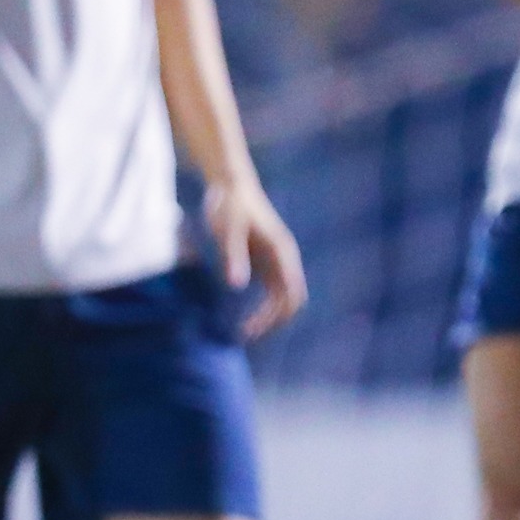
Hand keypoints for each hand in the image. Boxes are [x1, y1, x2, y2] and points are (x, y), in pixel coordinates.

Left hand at [205, 172, 307, 337]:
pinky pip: (273, 294)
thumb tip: (237, 287)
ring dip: (269, 318)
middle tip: (245, 335)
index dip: (274, 315)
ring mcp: (277, 262)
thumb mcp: (228, 229)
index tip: (249, 328)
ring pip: (283, 300)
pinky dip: (264, 310)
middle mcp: (285, 260)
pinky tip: (245, 318)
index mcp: (282, 253)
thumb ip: (233, 255)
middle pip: (291, 301)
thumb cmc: (230, 206)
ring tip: (244, 332)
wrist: (231, 185)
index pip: (290, 294)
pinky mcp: (266, 263)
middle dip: (273, 321)